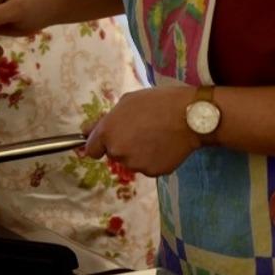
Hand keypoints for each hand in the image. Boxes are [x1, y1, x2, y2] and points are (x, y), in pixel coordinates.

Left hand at [83, 87, 200, 176]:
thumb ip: (104, 120)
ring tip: (155, 136)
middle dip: (123, 145)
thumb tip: (85, 132)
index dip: (100, 144)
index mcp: (108, 133)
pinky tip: (164, 145)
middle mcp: (118, 152)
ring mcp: (136, 165)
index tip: (110, 139)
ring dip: (138, 153)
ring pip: (132, 162)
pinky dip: (154, 159)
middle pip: (114, 154)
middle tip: (140, 130)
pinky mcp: (153, 172)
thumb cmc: (156, 102)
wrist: (188, 116)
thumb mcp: (126, 102)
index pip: (92, 150)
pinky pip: (148, 167)